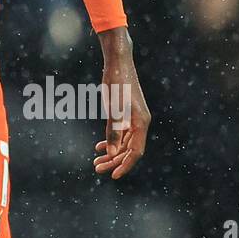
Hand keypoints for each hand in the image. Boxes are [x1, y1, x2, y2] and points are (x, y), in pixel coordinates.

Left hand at [94, 28, 149, 179]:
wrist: (118, 61)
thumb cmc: (116, 82)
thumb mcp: (113, 108)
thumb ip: (114, 131)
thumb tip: (113, 154)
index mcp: (141, 123)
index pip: (135, 152)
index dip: (125, 165)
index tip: (112, 176)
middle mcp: (141, 122)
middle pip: (130, 150)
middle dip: (114, 161)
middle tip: (97, 168)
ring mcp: (135, 118)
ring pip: (125, 143)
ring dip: (112, 153)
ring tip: (97, 161)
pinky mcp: (128, 113)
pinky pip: (122, 134)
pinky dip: (112, 141)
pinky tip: (101, 146)